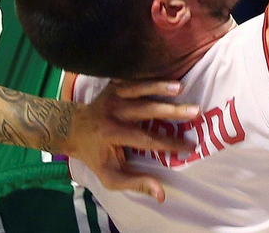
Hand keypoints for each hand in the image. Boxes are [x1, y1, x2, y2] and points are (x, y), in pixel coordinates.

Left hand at [64, 80, 200, 202]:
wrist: (72, 128)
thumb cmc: (96, 155)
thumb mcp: (110, 175)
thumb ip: (136, 183)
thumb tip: (162, 194)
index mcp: (112, 135)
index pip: (145, 139)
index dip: (168, 143)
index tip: (190, 146)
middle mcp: (112, 112)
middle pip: (145, 110)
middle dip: (171, 111)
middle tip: (196, 112)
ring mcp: (112, 95)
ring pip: (139, 89)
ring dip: (160, 87)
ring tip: (181, 87)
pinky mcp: (114, 83)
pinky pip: (134, 77)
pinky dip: (150, 75)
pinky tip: (168, 75)